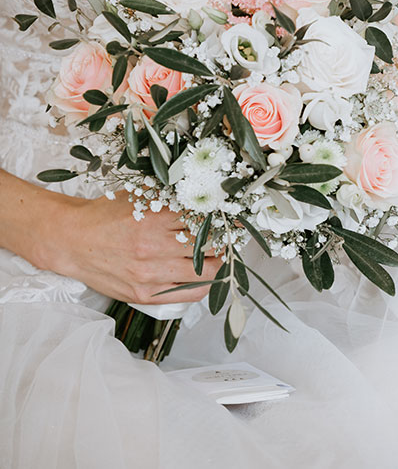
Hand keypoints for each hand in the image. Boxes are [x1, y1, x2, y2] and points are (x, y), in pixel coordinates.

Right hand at [35, 195, 220, 303]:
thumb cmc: (103, 218)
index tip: (232, 219)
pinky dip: (205, 284)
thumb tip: (203, 197)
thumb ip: (168, 198)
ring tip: (221, 255)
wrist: (71, 242)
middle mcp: (154, 248)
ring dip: (220, 262)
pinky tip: (207, 274)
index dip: (222, 219)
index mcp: (154, 218)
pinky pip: (190, 294)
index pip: (205, 219)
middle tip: (231, 237)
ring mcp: (151, 274)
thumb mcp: (137, 198)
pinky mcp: (146, 295)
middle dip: (225, 240)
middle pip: (211, 245)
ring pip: (207, 271)